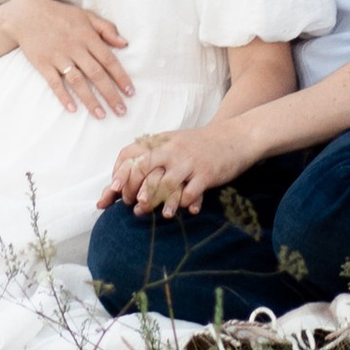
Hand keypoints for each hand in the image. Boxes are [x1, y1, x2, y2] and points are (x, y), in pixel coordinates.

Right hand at [6, 0, 134, 117]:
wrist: (26, 15)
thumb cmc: (60, 15)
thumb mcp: (85, 15)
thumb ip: (106, 28)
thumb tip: (125, 43)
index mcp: (87, 36)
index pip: (108, 59)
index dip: (121, 77)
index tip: (130, 93)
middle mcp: (75, 47)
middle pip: (96, 74)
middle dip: (110, 94)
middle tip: (121, 111)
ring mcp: (58, 56)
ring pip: (77, 81)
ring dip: (90, 100)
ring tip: (101, 115)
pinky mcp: (43, 63)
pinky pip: (54, 82)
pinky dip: (63, 96)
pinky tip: (72, 109)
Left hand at [98, 119, 245, 217]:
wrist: (235, 137)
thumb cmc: (200, 144)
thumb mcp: (174, 142)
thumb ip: (154, 155)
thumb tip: (130, 178)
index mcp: (161, 142)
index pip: (132, 153)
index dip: (120, 171)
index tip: (114, 188)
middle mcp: (172, 150)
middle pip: (143, 167)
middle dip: (131, 188)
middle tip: (131, 204)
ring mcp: (189, 161)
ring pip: (165, 183)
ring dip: (153, 200)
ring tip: (145, 212)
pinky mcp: (206, 174)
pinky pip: (190, 192)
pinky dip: (182, 204)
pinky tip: (176, 212)